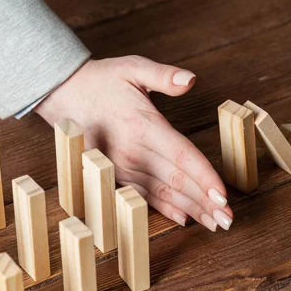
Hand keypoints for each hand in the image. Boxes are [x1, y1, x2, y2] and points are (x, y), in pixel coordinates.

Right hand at [35, 56, 232, 230]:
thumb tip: (190, 79)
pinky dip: (165, 209)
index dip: (205, 178)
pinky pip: (144, 196)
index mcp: (142, 125)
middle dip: (205, 203)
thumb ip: (163, 75)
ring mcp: (122, 167)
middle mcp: (133, 151)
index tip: (224, 196)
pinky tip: (185, 219)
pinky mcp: (115, 175)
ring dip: (191, 210)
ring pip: (163, 194)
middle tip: (228, 220)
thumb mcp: (132, 67)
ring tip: (214, 224)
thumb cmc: (101, 80)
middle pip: (177, 181)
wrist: (61, 93)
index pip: (183, 157)